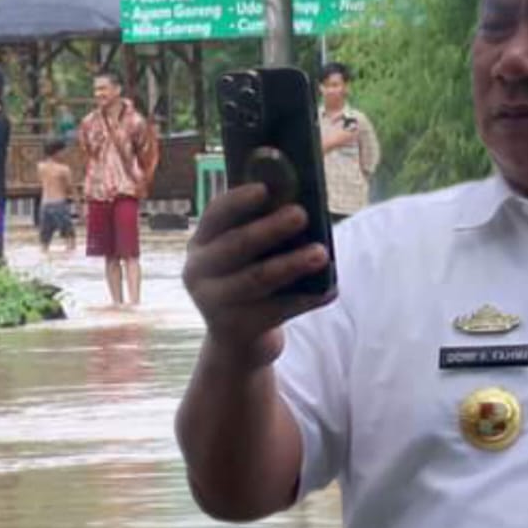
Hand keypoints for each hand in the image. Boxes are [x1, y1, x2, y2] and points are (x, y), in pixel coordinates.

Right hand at [182, 183, 334, 366]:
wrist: (236, 338)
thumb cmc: (248, 279)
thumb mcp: (242, 256)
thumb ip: (259, 231)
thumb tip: (300, 205)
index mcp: (201, 244)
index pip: (215, 215)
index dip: (238, 200)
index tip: (264, 189)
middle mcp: (198, 272)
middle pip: (235, 245)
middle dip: (270, 228)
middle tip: (301, 214)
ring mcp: (213, 303)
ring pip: (257, 278)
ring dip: (292, 263)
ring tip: (321, 252)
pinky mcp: (236, 328)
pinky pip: (276, 309)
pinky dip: (305, 298)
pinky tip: (329, 289)